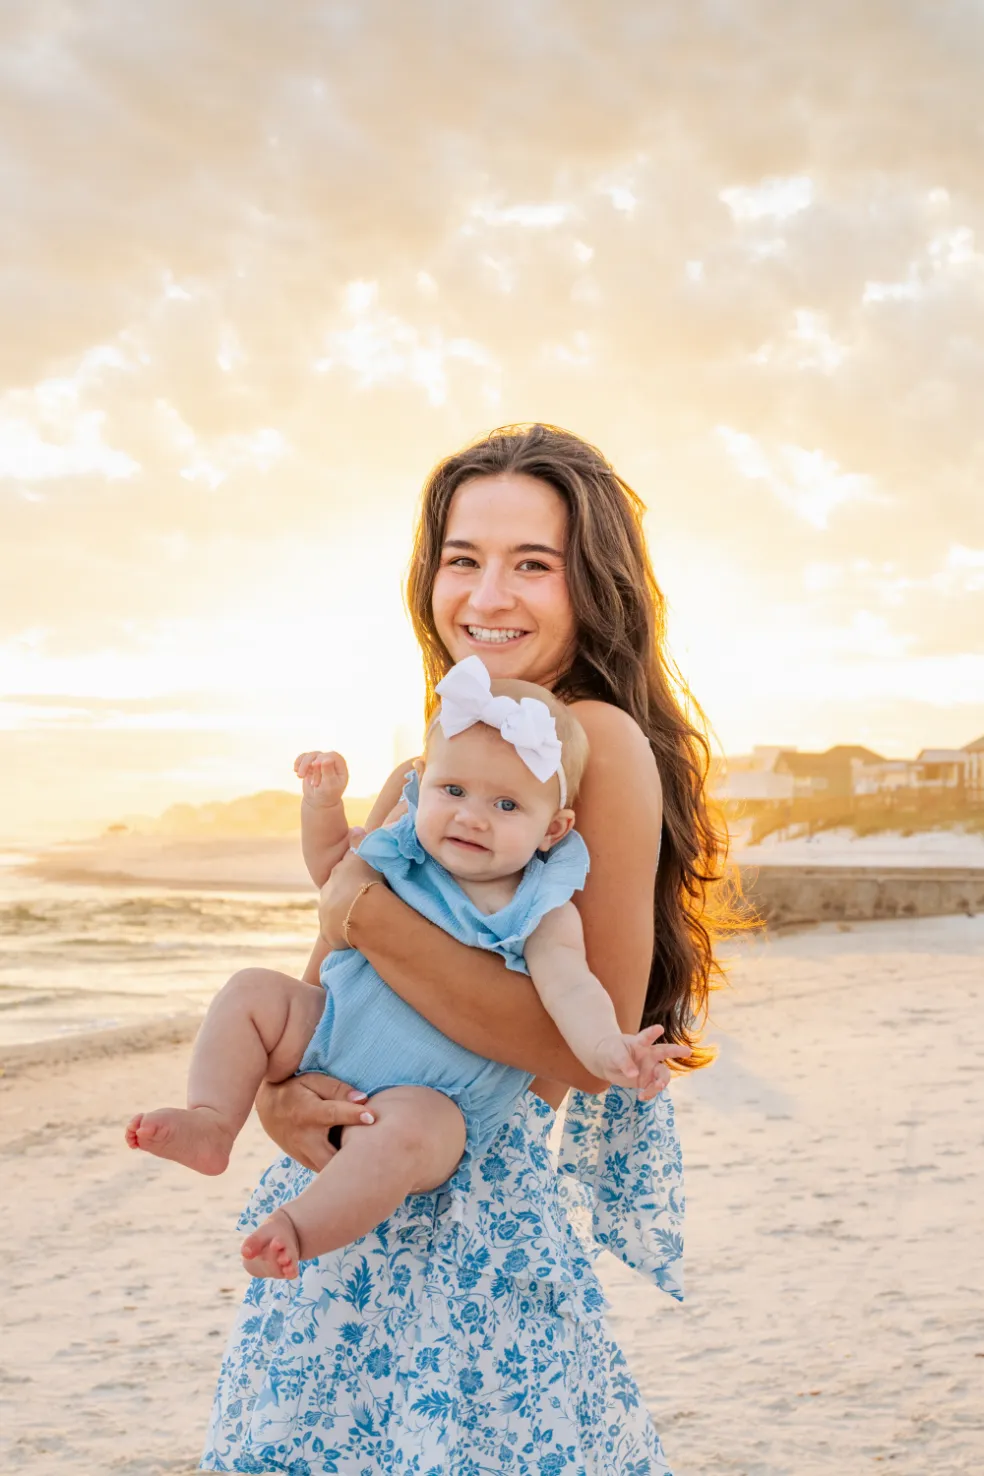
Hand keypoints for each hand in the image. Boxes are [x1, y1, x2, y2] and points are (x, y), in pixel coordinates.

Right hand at [255, 1072, 374, 1172]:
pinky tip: (359, 1163)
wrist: (268, 1108)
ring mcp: (303, 1155)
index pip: (332, 1113)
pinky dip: (341, 1169)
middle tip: (380, 1155)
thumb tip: (363, 1099)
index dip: (353, 1115)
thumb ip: (337, 1089)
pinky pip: (326, 1170)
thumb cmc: (297, 1090)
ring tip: (374, 1162)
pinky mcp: (305, 1163)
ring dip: (350, 1168)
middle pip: (332, 1158)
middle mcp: (305, 1138)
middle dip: (354, 1160)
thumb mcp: (313, 1081)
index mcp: (308, 1112)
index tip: (372, 1116)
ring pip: (330, 1171)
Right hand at [295, 750, 348, 808]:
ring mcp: (320, 761)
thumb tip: (327, 758)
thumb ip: (328, 772)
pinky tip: (296, 770)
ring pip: (310, 755)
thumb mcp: (330, 785)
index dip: (322, 758)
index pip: (332, 755)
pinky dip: (298, 762)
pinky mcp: (310, 763)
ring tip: (300, 776)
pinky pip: (303, 757)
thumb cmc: (328, 794)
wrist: (319, 801)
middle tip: (314, 783)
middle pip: (319, 755)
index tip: (314, 765)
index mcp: (340, 766)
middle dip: (313, 768)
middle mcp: (331, 761)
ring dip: (304, 765)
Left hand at [317, 833, 381, 950]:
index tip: (364, 883)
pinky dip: (345, 936)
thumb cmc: (368, 881)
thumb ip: (361, 842)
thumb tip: (356, 828)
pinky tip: (357, 936)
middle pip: (337, 894)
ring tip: (362, 922)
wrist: (362, 911)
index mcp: (337, 872)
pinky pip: (336, 934)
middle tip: (364, 904)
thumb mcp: (366, 856)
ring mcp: (325, 913)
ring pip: (335, 914)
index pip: (344, 873)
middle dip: (347, 898)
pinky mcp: (327, 933)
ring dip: (345, 917)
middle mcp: (327, 891)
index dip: (354, 878)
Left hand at [592, 1024, 692, 1100]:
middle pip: (665, 1052)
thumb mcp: (615, 1054)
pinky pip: (654, 1088)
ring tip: (657, 1087)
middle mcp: (649, 1054)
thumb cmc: (612, 1051)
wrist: (606, 1062)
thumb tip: (635, 1075)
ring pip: (663, 1075)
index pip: (647, 1037)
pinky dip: (650, 1093)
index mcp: (640, 1043)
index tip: (659, 1028)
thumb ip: (624, 1062)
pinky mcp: (646, 1081)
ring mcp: (649, 1068)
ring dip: (662, 1082)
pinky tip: (642, 1097)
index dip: (653, 1032)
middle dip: (677, 1051)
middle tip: (688, 1051)